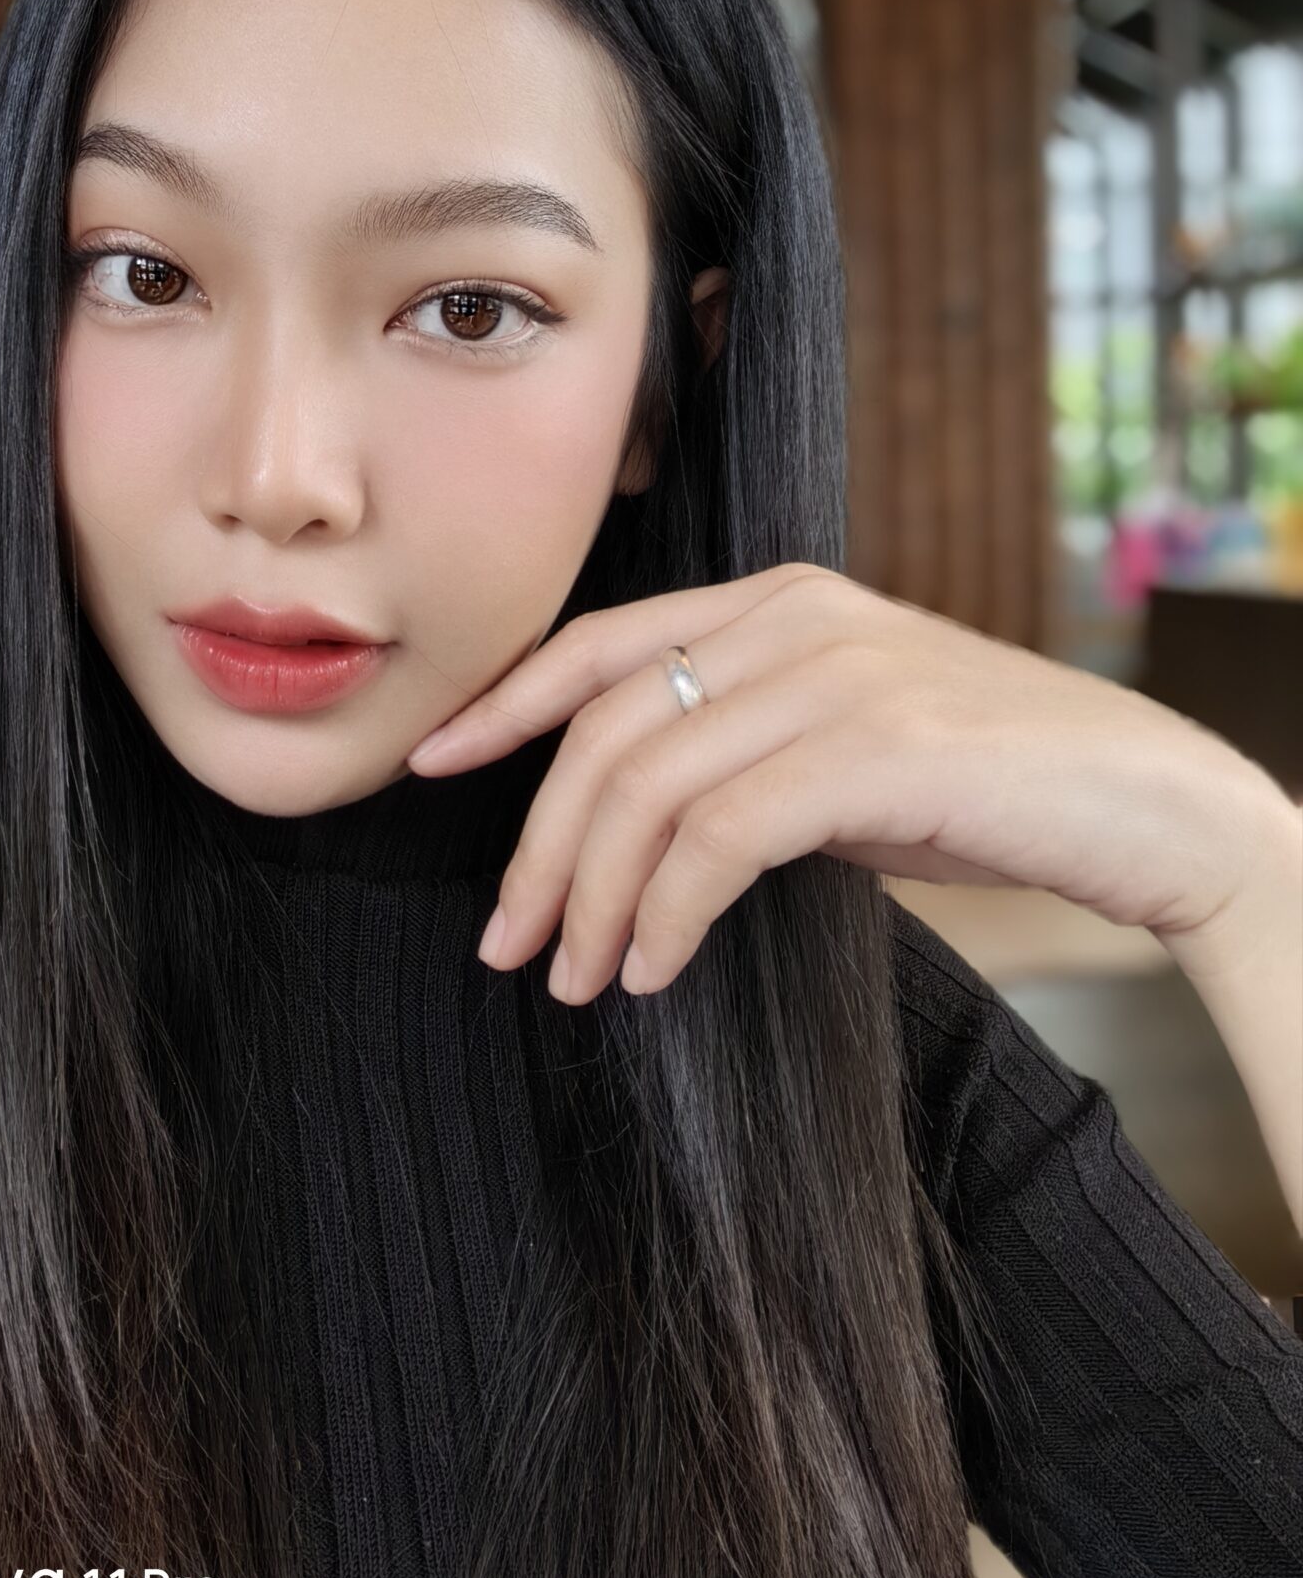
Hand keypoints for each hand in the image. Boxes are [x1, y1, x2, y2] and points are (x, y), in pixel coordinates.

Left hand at [404, 562, 1302, 1003]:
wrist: (1147, 805)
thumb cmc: (989, 784)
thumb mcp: (841, 742)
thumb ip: (742, 747)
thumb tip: (628, 824)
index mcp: (775, 599)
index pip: (599, 642)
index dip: (505, 704)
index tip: (431, 764)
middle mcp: (792, 617)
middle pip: (603, 728)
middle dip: (538, 844)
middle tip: (508, 943)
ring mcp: (834, 673)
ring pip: (646, 785)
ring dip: (593, 898)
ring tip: (578, 978)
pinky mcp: (874, 746)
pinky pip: (719, 835)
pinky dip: (667, 910)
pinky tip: (656, 968)